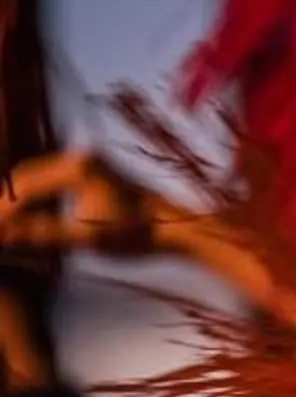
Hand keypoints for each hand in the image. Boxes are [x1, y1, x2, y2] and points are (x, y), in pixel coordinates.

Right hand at [0, 151, 195, 260]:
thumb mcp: (87, 239)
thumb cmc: (137, 234)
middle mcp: (80, 157)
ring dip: (21, 203)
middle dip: (9, 206)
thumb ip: (44, 235)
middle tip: (1, 232)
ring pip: (37, 181)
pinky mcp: (93, 171)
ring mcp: (87, 162)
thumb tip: (5, 235)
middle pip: (26, 179)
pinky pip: (52, 183)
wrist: (177, 228)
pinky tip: (31, 222)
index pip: (25, 190)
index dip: (6, 213)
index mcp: (78, 168)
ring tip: (10, 229)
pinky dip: (38, 201)